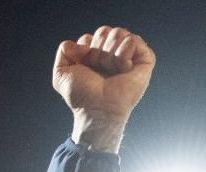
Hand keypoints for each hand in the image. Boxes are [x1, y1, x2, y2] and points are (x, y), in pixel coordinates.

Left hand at [53, 26, 155, 151]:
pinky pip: (133, 39)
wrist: (97, 108)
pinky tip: (123, 69)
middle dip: (96, 50)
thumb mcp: (61, 74)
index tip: (84, 65)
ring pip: (119, 32)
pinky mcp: (144, 59)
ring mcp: (129, 55)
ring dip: (109, 54)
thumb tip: (77, 42)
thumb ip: (63, 51)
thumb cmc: (81, 95)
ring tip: (110, 71)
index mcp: (95, 54)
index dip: (84, 49)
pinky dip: (123, 54)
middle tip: (98, 69)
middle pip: (104, 30)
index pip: (89, 36)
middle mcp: (113, 53)